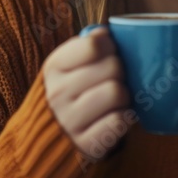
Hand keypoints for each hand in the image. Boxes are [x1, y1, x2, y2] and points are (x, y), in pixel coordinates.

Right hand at [41, 26, 132, 159]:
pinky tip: (116, 116)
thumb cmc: (73, 91)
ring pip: (117, 93)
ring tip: (115, 99)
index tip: (109, 53)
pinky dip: (124, 118)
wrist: (52, 137)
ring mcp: (69, 121)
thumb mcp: (70, 64)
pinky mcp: (85, 145)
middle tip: (114, 79)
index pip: (93, 45)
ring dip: (124, 96)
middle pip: (113, 67)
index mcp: (54, 66)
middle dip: (121, 71)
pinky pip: (119, 122)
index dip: (110, 46)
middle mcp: (57, 92)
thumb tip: (105, 32)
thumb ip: (88, 45)